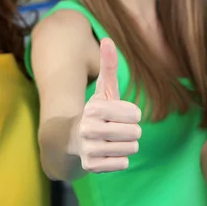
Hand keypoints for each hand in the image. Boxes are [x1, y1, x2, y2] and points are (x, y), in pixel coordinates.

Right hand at [78, 38, 141, 172]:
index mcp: (94, 108)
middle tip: (116, 130)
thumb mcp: (103, 90)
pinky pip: (123, 163)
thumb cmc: (96, 112)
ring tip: (110, 141)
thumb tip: (108, 39)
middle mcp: (88, 129)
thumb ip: (108, 66)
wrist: (71, 139)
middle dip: (130, 132)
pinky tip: (106, 153)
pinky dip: (118, 159)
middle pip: (135, 133)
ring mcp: (89, 149)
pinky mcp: (91, 166)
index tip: (118, 115)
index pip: (135, 114)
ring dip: (125, 146)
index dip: (131, 115)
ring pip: (131, 149)